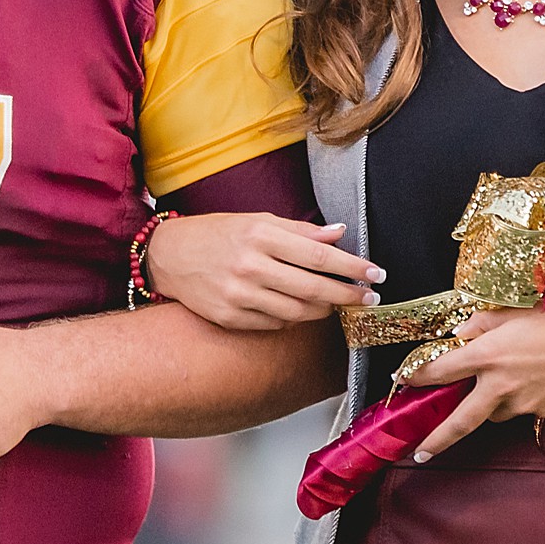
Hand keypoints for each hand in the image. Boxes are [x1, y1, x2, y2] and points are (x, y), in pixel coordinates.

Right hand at [144, 213, 381, 330]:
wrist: (168, 255)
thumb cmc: (217, 233)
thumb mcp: (257, 220)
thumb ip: (300, 230)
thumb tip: (340, 234)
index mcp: (260, 234)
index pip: (320, 255)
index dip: (353, 267)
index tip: (376, 274)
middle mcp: (250, 265)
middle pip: (314, 288)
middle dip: (348, 295)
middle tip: (369, 299)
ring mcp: (238, 295)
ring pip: (298, 312)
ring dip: (324, 309)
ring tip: (335, 303)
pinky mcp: (229, 317)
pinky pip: (276, 323)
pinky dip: (294, 318)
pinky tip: (299, 308)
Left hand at [400, 298, 544, 460]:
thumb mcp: (517, 310)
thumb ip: (482, 322)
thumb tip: (460, 332)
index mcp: (488, 356)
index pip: (439, 372)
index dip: (417, 377)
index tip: (404, 382)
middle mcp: (500, 387)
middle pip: (459, 421)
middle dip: (436, 439)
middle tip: (419, 452)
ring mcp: (522, 405)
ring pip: (495, 412)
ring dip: (491, 403)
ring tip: (509, 380)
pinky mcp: (544, 415)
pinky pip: (524, 410)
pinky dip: (523, 399)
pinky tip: (540, 379)